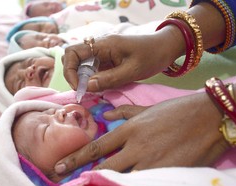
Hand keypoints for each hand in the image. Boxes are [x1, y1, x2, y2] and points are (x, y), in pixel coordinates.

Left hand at [54, 92, 229, 173]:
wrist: (207, 117)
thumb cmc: (176, 111)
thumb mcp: (148, 108)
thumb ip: (125, 112)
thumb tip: (107, 115)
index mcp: (130, 129)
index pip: (97, 146)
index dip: (76, 157)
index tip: (60, 165)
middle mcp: (135, 146)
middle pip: (104, 164)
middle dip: (82, 173)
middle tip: (63, 180)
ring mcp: (151, 161)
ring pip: (121, 177)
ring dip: (107, 184)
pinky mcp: (166, 171)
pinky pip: (143, 184)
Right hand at [62, 33, 183, 91]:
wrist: (165, 48)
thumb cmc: (151, 56)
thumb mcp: (132, 70)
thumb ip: (109, 79)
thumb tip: (87, 87)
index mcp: (103, 45)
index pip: (72, 53)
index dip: (69, 70)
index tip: (79, 87)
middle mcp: (99, 47)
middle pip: (73, 58)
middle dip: (74, 75)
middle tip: (84, 90)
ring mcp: (102, 53)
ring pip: (82, 64)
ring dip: (82, 78)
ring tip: (92, 90)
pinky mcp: (107, 59)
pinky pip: (92, 68)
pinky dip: (91, 79)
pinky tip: (99, 87)